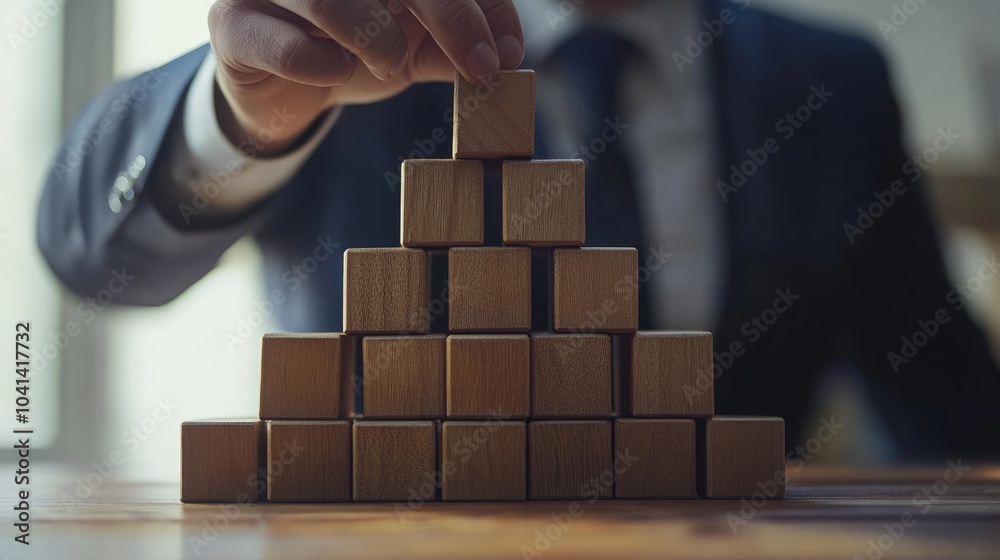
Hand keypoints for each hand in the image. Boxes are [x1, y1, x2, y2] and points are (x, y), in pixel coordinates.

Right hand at [208, 0, 523, 155]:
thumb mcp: (414, 46)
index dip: (477, 5)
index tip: (506, 53)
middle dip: (449, 15)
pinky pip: (283, 45)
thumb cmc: (352, 49)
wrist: (282, 87)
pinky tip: (336, 72)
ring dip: (378, 39)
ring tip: (391, 63)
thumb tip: (507, 50)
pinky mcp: (231, 24)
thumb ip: (454, 44)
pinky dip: (323, 66)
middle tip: (480, 65)